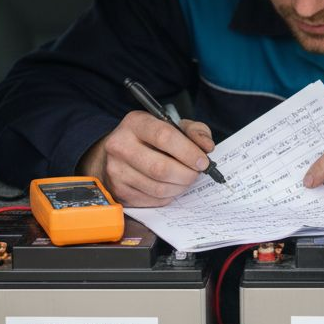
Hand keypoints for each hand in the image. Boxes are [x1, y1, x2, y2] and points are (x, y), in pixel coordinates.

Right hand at [77, 111, 215, 206]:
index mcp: (136, 123)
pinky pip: (152, 200)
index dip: (188, 152)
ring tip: (185, 179)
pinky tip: (170, 186)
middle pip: (161, 168)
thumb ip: (194, 131)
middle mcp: (120, 145)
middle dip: (187, 174)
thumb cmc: (151, 138)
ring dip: (180, 187)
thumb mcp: (172, 125)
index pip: (164, 137)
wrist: (118, 152)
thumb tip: (207, 147)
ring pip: (158, 188)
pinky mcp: (119, 190)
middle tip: (196, 173)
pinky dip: (168, 195)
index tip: (203, 161)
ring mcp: (116, 170)